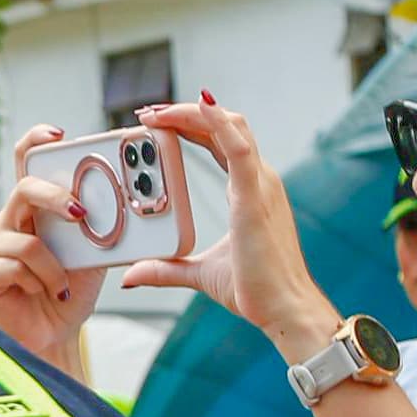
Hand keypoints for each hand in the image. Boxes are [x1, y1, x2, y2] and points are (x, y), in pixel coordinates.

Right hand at [0, 123, 107, 379]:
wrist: (55, 334)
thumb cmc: (70, 290)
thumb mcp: (94, 253)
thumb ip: (99, 227)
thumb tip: (123, 203)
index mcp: (34, 208)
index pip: (27, 161)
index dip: (36, 141)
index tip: (58, 133)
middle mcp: (9, 220)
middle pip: (24, 189)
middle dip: (56, 198)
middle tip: (81, 215)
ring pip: (25, 240)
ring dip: (53, 267)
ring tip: (62, 285)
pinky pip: (13, 266)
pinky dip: (39, 282)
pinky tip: (45, 293)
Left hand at [125, 101, 337, 359]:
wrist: (284, 309)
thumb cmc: (255, 290)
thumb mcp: (199, 273)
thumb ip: (166, 269)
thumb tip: (133, 276)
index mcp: (248, 191)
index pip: (218, 142)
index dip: (190, 125)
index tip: (156, 122)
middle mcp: (258, 181)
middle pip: (224, 127)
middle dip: (184, 113)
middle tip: (147, 113)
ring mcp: (260, 185)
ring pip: (231, 127)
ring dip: (192, 113)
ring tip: (156, 112)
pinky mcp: (255, 198)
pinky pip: (239, 149)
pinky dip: (219, 124)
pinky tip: (202, 107)